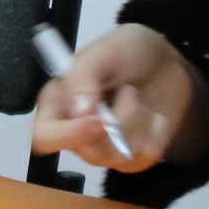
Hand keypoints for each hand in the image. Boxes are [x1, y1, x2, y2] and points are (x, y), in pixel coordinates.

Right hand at [31, 23, 208, 171]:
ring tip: (135, 94)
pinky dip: (156, 131)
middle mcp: (76, 132)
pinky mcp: (133, 157)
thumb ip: (84, 76)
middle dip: (117, 122)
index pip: (44, 137)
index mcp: (57, 105)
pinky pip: (146, 156)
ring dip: (138, 119)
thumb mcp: (104, 51)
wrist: (163, 62)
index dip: (67, 135)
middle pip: (87, 153)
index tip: (98, 121)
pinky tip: (152, 113)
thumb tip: (78, 111)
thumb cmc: (126, 52)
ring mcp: (105, 149)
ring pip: (120, 154)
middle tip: (130, 92)